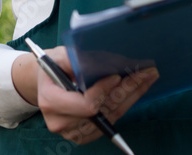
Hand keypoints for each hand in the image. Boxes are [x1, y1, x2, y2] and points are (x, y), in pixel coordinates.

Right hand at [11, 45, 157, 145]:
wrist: (45, 83)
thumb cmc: (53, 67)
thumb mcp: (58, 55)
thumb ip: (73, 58)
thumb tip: (94, 59)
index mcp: (50, 102)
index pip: (85, 104)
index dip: (103, 91)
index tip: (117, 76)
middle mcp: (60, 122)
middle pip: (103, 111)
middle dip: (126, 90)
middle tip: (145, 73)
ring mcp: (72, 132)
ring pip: (111, 116)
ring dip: (131, 97)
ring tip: (146, 78)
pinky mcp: (84, 135)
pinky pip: (110, 121)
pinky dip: (124, 105)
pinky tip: (136, 90)